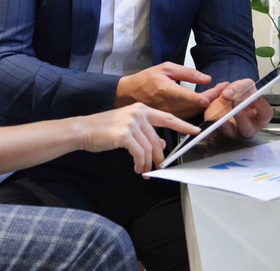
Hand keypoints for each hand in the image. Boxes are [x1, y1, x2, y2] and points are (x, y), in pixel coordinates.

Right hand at [79, 103, 200, 173]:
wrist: (83, 129)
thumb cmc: (104, 129)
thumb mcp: (127, 127)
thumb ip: (145, 133)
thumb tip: (161, 145)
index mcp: (141, 108)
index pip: (167, 117)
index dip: (183, 125)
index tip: (195, 131)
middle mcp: (138, 113)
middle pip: (158, 139)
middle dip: (160, 158)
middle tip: (159, 168)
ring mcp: (131, 122)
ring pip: (149, 149)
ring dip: (147, 164)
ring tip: (144, 172)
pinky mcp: (124, 134)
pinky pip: (139, 154)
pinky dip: (140, 164)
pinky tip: (137, 169)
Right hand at [115, 62, 226, 117]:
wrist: (128, 95)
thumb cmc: (146, 80)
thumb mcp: (165, 68)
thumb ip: (187, 72)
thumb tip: (206, 78)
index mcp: (165, 90)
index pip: (185, 96)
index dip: (200, 98)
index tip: (211, 96)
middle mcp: (167, 105)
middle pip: (194, 105)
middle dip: (213, 98)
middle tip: (226, 89)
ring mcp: (168, 114)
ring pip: (193, 113)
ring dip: (209, 106)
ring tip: (222, 96)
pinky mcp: (169, 120)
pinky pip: (188, 118)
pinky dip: (200, 112)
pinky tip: (209, 105)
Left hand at [204, 79, 272, 139]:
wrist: (228, 98)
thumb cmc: (241, 94)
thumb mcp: (245, 85)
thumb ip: (240, 87)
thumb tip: (229, 93)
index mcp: (259, 117)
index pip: (265, 113)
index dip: (260, 105)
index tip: (253, 96)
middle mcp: (248, 128)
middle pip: (247, 129)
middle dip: (241, 117)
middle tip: (236, 104)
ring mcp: (234, 132)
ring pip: (230, 133)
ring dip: (224, 125)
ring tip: (218, 117)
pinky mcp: (219, 133)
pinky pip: (214, 134)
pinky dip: (208, 132)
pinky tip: (204, 130)